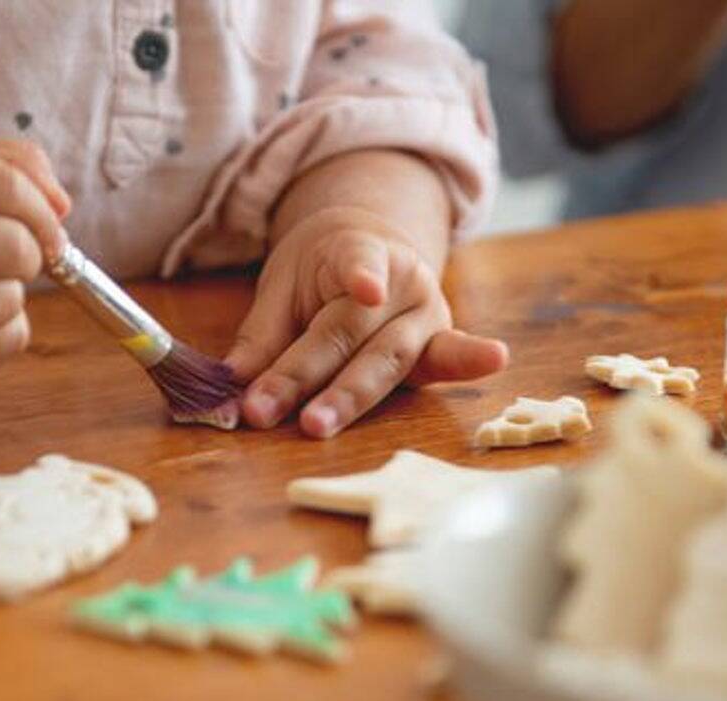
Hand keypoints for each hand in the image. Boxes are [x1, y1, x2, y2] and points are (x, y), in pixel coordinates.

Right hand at [0, 140, 70, 374]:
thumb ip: (4, 164)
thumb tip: (61, 206)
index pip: (2, 185)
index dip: (40, 207)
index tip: (46, 223)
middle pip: (11, 246)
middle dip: (30, 251)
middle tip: (14, 254)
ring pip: (8, 300)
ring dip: (13, 293)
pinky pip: (2, 343)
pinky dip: (8, 331)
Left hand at [224, 207, 508, 437]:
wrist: (372, 248)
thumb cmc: (321, 274)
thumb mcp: (284, 288)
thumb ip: (262, 337)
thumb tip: (231, 387)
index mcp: (361, 249)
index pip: (356, 264)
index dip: (360, 276)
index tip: (365, 288)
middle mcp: (403, 280)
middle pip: (350, 331)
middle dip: (305, 374)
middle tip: (263, 410)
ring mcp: (427, 315)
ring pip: (386, 360)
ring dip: (347, 398)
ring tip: (316, 425)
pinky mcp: (437, 348)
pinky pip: (444, 362)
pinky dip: (467, 361)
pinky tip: (494, 358)